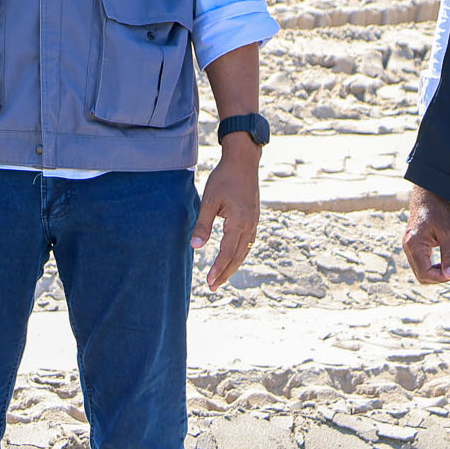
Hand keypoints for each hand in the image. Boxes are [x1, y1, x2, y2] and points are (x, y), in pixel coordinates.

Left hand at [194, 136, 260, 289]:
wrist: (243, 161)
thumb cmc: (224, 178)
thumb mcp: (209, 200)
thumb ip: (203, 225)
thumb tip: (195, 247)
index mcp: (239, 221)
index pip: (227, 252)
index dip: (219, 268)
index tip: (209, 281)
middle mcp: (250, 225)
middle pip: (238, 256)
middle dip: (225, 273)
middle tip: (213, 287)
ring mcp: (254, 222)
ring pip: (244, 251)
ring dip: (233, 265)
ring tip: (221, 278)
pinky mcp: (254, 218)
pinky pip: (247, 242)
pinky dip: (239, 254)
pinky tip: (232, 258)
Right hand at [402, 185, 449, 283]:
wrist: (429, 194)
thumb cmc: (438, 210)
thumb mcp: (448, 233)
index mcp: (414, 245)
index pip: (425, 273)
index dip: (442, 278)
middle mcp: (408, 248)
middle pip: (421, 276)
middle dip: (439, 277)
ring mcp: (409, 246)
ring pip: (421, 271)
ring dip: (436, 273)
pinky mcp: (413, 245)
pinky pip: (421, 263)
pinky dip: (433, 267)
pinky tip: (445, 261)